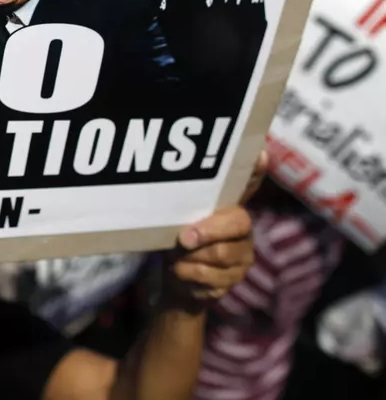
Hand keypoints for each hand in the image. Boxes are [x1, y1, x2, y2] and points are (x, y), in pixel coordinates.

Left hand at [164, 152, 264, 307]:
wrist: (175, 281)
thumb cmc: (177, 241)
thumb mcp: (176, 220)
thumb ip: (182, 205)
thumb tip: (184, 195)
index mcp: (228, 207)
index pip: (248, 183)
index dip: (255, 170)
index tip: (259, 153)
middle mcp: (242, 228)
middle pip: (238, 223)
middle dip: (208, 230)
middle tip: (184, 238)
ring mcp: (242, 255)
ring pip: (222, 254)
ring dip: (191, 257)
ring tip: (176, 256)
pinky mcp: (233, 280)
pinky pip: (211, 277)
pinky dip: (188, 274)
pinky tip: (180, 271)